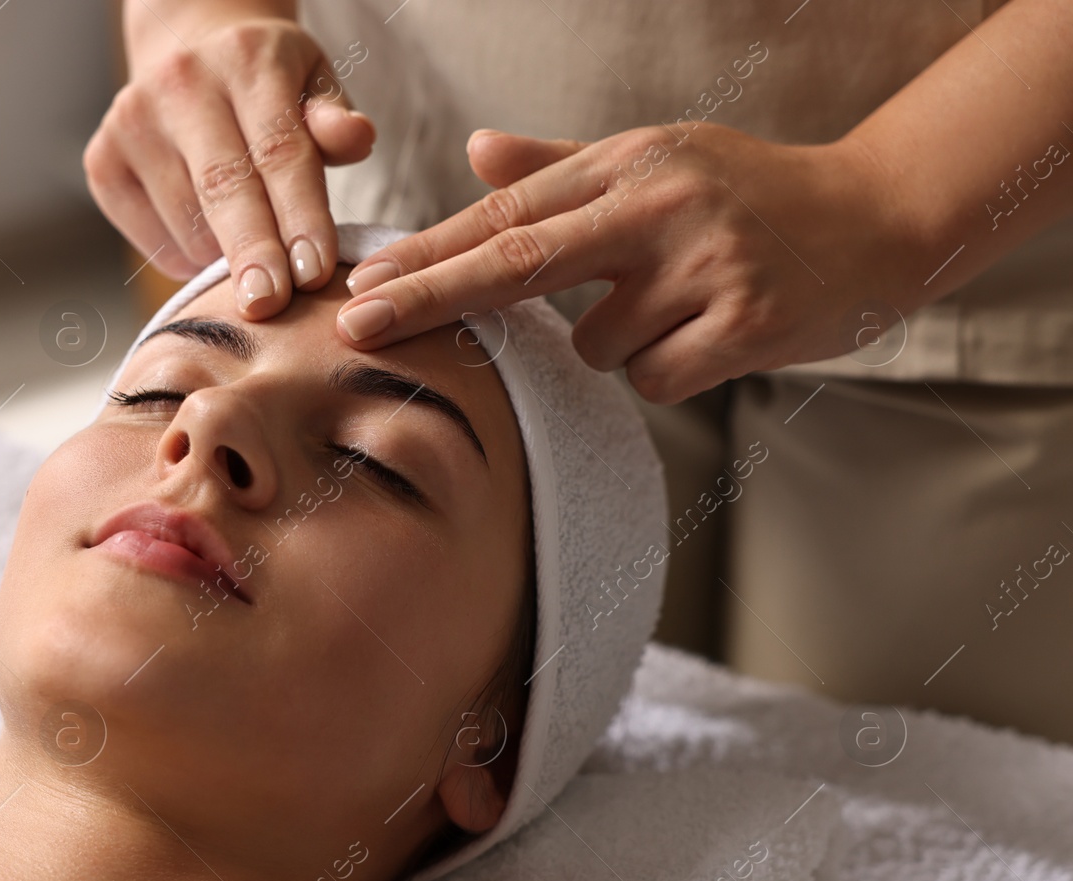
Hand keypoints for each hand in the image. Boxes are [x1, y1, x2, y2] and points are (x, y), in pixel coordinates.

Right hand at [84, 15, 374, 316]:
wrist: (187, 51)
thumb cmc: (266, 85)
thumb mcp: (312, 85)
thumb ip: (334, 122)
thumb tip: (357, 139)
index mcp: (246, 60)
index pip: (278, 149)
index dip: (299, 215)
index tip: (314, 272)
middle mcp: (180, 84)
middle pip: (222, 187)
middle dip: (251, 252)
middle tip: (270, 305)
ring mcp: (132, 123)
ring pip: (186, 223)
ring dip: (223, 262)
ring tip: (254, 265)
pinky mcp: (102, 161)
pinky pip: (151, 239)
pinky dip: (185, 261)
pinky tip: (207, 245)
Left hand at [334, 125, 921, 402]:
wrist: (877, 220)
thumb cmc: (747, 194)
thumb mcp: (655, 161)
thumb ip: (559, 167)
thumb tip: (474, 151)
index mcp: (628, 165)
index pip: (506, 212)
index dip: (430, 251)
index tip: (365, 282)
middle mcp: (659, 207)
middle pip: (517, 262)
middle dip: (430, 298)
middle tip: (357, 326)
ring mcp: (704, 265)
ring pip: (595, 345)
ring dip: (620, 342)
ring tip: (682, 306)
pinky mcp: (744, 323)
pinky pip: (652, 377)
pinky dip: (667, 368)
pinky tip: (711, 333)